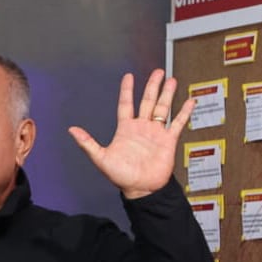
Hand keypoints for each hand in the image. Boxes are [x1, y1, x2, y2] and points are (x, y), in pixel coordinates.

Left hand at [67, 69, 193, 198]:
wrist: (140, 189)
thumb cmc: (120, 176)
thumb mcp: (100, 158)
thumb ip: (88, 143)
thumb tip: (71, 130)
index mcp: (126, 129)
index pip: (126, 104)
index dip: (127, 90)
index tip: (129, 76)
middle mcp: (142, 127)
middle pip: (148, 101)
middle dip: (152, 86)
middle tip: (158, 72)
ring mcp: (156, 133)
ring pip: (163, 108)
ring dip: (167, 94)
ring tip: (172, 80)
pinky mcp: (168, 141)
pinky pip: (178, 123)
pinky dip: (184, 112)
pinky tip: (190, 101)